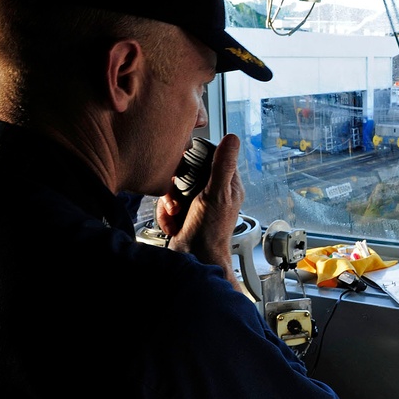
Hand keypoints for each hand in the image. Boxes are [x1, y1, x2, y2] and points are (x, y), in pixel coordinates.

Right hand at [156, 134, 244, 288]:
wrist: (194, 260)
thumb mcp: (216, 194)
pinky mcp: (183, 213)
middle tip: (178, 201)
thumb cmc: (209, 232)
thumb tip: (232, 138)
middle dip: (176, 187)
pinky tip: (173, 225)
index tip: (183, 171)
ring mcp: (197, 202)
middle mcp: (213, 191)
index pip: (208, 156)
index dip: (192, 161)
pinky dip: (166, 215)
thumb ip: (222, 166)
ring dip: (169, 203)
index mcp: (227, 183)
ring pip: (173, 188)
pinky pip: (166, 204)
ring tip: (175, 214)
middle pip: (185, 172)